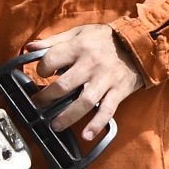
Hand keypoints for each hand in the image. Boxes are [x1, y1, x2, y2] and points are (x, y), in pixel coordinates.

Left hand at [28, 23, 145, 141]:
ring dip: (68, 116)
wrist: (139, 43)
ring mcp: (105, 79)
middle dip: (47, 98)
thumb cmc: (104, 38)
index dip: (42, 69)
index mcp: (78, 47)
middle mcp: (91, 64)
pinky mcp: (118, 91)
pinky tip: (87, 135)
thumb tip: (29, 48)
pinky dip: (97, 124)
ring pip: (84, 101)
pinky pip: (107, 110)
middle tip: (37, 105)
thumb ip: (53, 41)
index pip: (52, 59)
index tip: (41, 74)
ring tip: (55, 125)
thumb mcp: (78, 32)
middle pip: (64, 85)